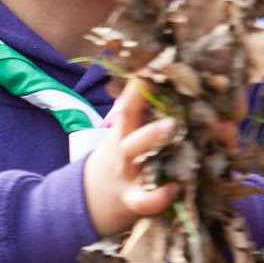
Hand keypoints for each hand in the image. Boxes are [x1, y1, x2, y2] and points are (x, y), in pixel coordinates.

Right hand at [82, 78, 180, 237]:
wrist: (88, 203)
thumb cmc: (119, 162)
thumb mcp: (123, 136)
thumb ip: (144, 115)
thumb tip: (168, 83)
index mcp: (123, 128)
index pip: (130, 98)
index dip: (142, 81)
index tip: (157, 59)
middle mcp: (123, 145)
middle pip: (129, 118)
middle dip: (143, 99)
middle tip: (164, 80)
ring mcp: (126, 171)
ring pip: (136, 151)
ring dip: (152, 138)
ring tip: (173, 128)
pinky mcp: (132, 200)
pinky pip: (145, 199)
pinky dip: (159, 196)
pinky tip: (176, 188)